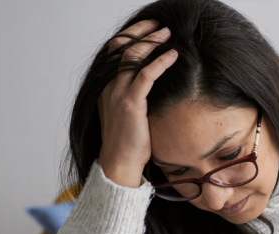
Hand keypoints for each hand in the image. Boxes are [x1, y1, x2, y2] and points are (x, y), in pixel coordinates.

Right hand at [96, 19, 178, 187]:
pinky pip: (146, 75)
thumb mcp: (128, 114)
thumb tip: (151, 86)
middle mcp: (108, 86)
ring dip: (151, 41)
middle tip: (159, 24)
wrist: (120, 163)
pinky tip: (173, 55)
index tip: (147, 28)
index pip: (114, 52)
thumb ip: (134, 97)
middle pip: (121, 47)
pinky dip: (160, 62)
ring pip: (132, 56)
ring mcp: (117, 94)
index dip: (129, 36)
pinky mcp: (131, 103)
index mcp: (105, 88)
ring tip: (167, 33)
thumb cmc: (128, 143)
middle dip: (140, 31)